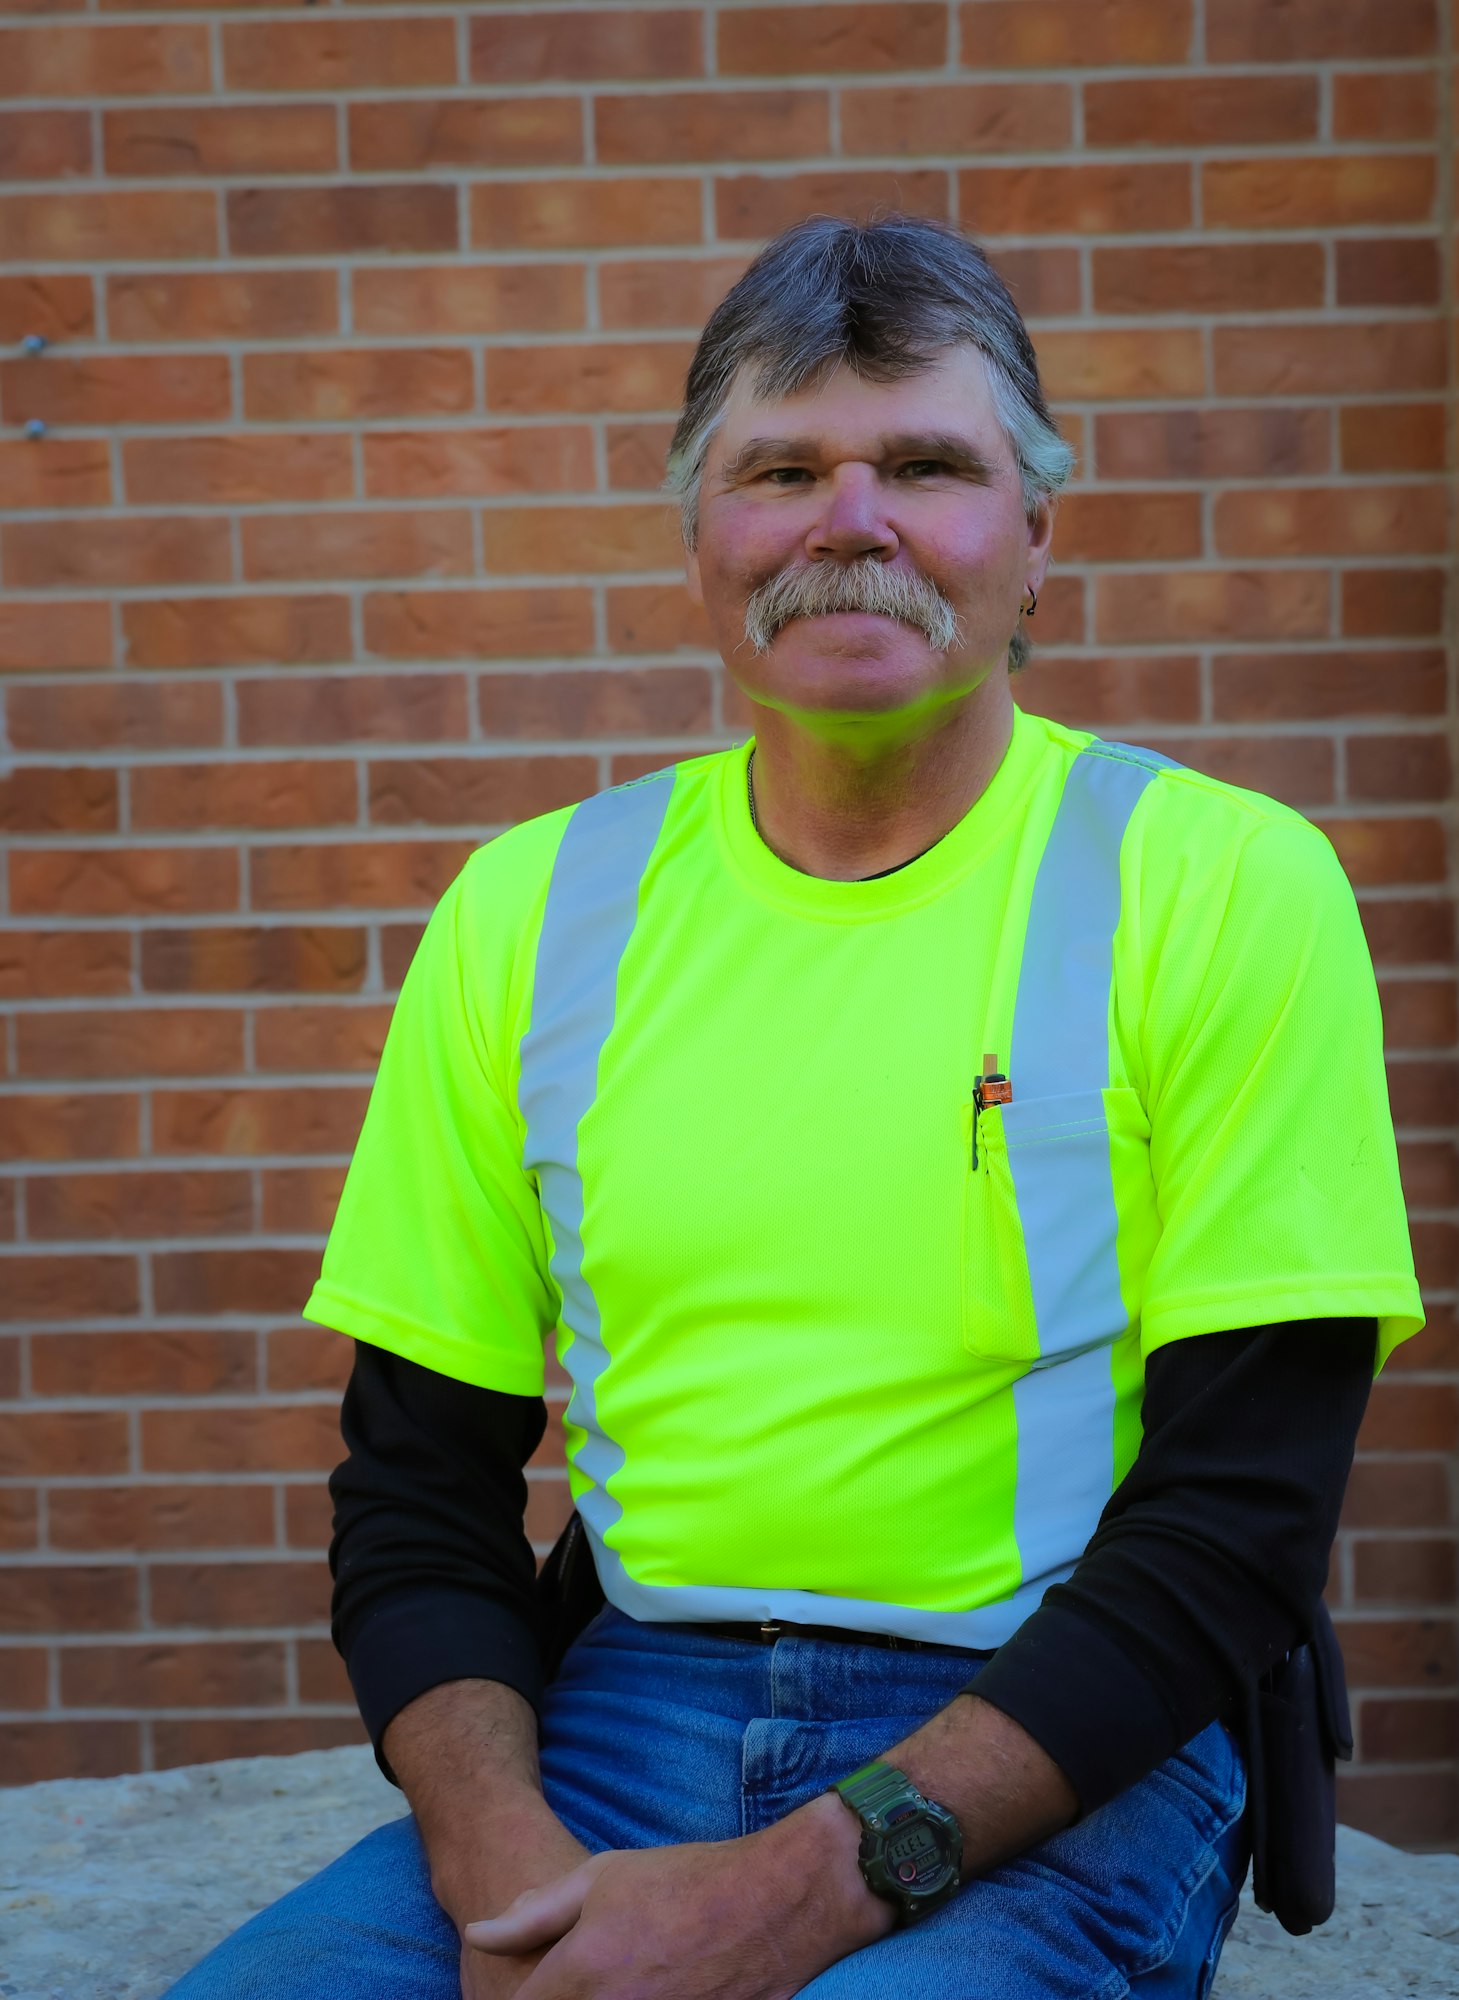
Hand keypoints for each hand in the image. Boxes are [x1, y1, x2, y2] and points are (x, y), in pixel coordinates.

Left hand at [462, 1801, 889, 1999]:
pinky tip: (637, 1990)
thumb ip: (533, 1913)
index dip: (515, 1998)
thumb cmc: (686, 1880)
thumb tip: (477, 1932)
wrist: (776, 1902)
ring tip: (606, 1984)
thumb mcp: (602, 1876)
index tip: (521, 1987)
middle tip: (572, 1982)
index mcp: (582, 1970)